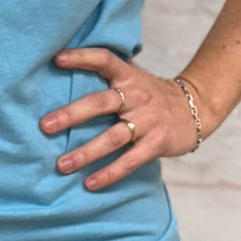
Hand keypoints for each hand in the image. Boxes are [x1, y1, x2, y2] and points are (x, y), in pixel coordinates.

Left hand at [41, 48, 204, 190]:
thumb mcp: (133, 76)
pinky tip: (89, 183)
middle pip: (101, 103)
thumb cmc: (151, 94)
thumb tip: (62, 63)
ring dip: (85, 152)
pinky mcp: (157, 143)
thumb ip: (107, 73)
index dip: (82, 57)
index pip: (105, 59)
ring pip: (112, 137)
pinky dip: (109, 173)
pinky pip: (130, 161)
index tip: (57, 58)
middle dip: (71, 115)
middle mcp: (137, 96)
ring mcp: (148, 120)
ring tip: (61, 165)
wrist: (196, 108)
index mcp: (128, 76)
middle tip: (44, 126)